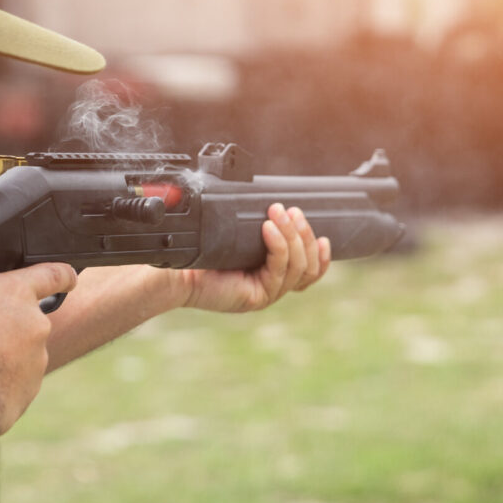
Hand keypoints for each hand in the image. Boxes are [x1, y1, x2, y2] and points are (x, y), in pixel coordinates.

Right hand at [0, 263, 75, 433]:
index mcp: (14, 292)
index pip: (54, 273)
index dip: (62, 276)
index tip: (68, 280)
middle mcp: (34, 322)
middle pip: (25, 317)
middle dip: (4, 325)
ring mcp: (37, 357)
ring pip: (20, 350)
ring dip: (1, 354)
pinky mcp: (32, 388)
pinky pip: (16, 378)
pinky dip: (0, 380)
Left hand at [179, 203, 330, 312]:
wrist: (178, 274)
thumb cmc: (204, 256)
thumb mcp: (239, 240)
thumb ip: (260, 230)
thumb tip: (277, 205)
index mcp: (272, 278)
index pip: (309, 273)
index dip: (321, 257)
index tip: (323, 236)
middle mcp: (273, 289)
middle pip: (308, 267)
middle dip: (304, 235)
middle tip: (292, 211)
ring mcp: (266, 295)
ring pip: (297, 267)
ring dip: (292, 236)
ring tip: (278, 213)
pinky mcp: (256, 298)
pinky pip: (277, 270)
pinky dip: (277, 246)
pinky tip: (268, 229)